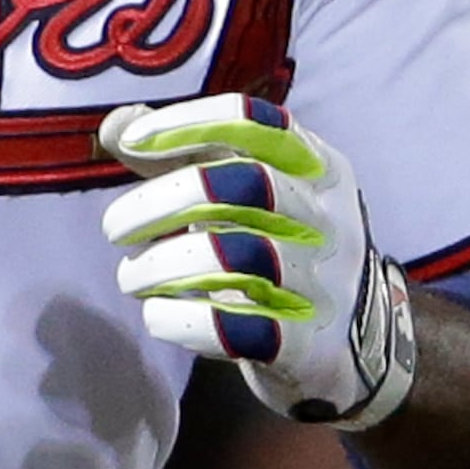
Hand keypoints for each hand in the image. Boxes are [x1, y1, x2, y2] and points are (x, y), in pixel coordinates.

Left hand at [100, 95, 414, 430]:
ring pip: (239, 257)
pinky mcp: (311, 345)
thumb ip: (181, 158)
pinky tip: (159, 316)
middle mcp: (330, 217)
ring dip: (164, 265)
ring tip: (131, 278)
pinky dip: (185, 321)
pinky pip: (241, 329)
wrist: (355, 346)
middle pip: (245, 183)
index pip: (255, 121)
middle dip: (163, 199)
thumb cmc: (278, 250)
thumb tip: (115, 125)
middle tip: (114, 228)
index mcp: (317, 166)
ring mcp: (328, 282)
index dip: (187, 122)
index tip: (130, 142)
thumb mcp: (245, 196)